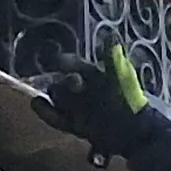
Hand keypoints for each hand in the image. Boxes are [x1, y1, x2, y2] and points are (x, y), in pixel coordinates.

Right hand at [33, 45, 155, 160]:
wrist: (134, 133)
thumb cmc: (129, 101)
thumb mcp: (122, 77)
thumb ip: (113, 59)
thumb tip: (109, 37)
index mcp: (97, 77)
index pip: (77, 65)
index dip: (67, 62)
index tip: (57, 61)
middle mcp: (86, 91)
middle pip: (66, 82)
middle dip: (67, 82)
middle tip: (74, 83)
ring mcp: (80, 108)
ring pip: (59, 98)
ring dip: (54, 95)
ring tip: (48, 93)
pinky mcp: (75, 125)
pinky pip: (56, 117)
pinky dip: (45, 111)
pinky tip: (35, 103)